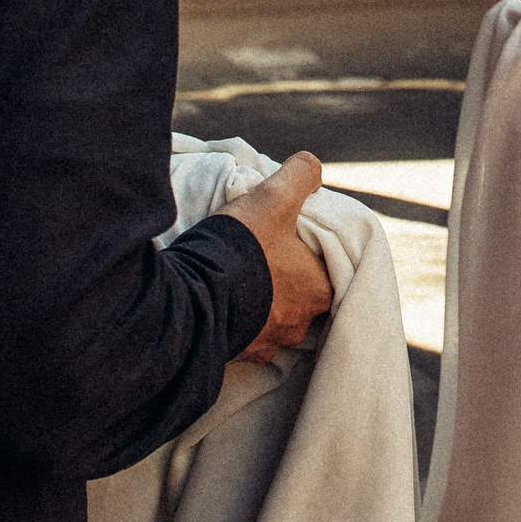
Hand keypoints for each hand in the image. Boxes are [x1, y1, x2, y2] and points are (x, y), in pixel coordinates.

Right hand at [229, 150, 334, 363]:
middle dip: (288, 278)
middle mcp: (301, 322)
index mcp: (319, 289)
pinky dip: (242, 319)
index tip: (292, 238)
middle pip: (304, 296)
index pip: (329, 268)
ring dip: (265, 301)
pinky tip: (227, 301)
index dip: (312, 250)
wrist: (191, 298)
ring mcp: (271, 342)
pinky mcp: (242, 353)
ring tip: (245, 279)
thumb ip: (300, 175)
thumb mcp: (274, 197)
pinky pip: (249, 335)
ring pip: (277, 317)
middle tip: (267, 258)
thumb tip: (312, 168)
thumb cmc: (242, 248)